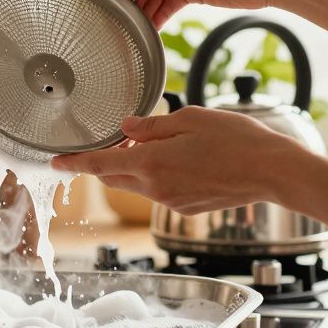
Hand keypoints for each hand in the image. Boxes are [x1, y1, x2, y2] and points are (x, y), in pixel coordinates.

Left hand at [50, 107, 309, 214]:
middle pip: (114, 177)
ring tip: (156, 144)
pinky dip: (158, 176)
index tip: (54, 163)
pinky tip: (180, 160)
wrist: (272, 172)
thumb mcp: (190, 119)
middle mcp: (156, 188)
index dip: (74, 164)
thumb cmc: (236, 140)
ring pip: (137, 185)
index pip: (99, 164)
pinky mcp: (186, 208)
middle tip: (112, 142)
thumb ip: (152, 126)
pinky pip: (160, 191)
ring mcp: (171, 202)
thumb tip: (125, 129)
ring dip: (135, 168)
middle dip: (105, 162)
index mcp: (152, 163)